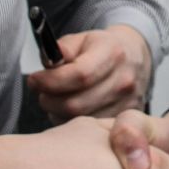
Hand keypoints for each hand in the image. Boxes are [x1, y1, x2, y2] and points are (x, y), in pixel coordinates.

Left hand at [26, 24, 152, 119]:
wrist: (134, 58)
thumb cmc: (102, 48)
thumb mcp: (82, 39)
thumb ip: (62, 49)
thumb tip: (48, 64)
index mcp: (112, 54)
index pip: (79, 75)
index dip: (51, 81)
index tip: (35, 79)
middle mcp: (123, 80)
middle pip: (76, 103)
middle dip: (49, 100)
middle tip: (42, 92)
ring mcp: (126, 103)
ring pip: (80, 119)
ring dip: (58, 113)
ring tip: (55, 99)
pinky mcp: (122, 119)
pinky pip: (89, 128)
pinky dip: (71, 121)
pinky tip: (69, 109)